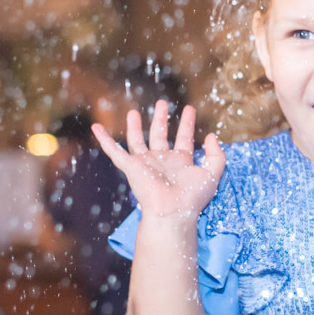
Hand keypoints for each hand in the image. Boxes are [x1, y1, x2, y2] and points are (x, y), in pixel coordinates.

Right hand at [91, 100, 224, 221]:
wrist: (173, 211)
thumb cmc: (193, 197)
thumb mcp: (213, 173)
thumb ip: (217, 154)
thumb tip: (211, 136)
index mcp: (181, 162)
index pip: (184, 138)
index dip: (187, 124)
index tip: (190, 109)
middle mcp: (162, 161)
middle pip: (160, 135)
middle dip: (160, 119)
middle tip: (162, 103)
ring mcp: (145, 164)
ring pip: (137, 140)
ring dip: (135, 126)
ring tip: (133, 111)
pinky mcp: (131, 167)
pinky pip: (114, 151)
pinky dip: (104, 139)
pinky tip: (96, 127)